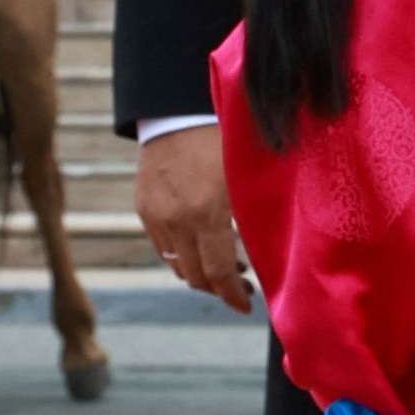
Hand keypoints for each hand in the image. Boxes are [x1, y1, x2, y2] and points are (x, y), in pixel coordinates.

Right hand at [134, 126, 256, 314]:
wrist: (178, 109)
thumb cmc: (223, 138)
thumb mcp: (246, 177)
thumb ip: (253, 217)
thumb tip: (271, 254)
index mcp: (207, 213)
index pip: (218, 274)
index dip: (234, 296)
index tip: (247, 305)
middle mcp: (176, 220)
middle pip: (195, 277)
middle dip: (219, 288)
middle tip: (242, 285)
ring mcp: (155, 215)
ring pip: (175, 265)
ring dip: (199, 272)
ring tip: (224, 263)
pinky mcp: (143, 207)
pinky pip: (161, 246)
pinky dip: (181, 254)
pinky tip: (199, 243)